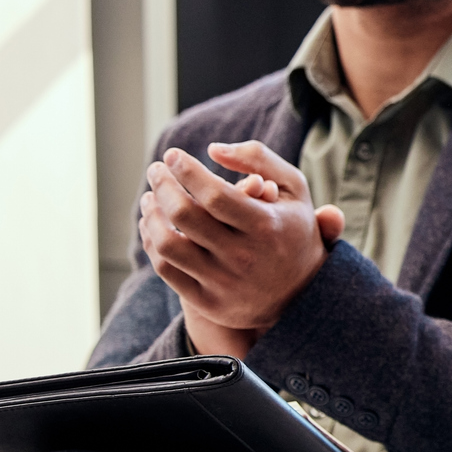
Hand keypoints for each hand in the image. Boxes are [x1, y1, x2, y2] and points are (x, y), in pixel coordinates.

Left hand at [139, 141, 343, 343]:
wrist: (301, 293)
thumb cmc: (290, 230)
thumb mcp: (294, 190)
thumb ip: (260, 159)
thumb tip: (213, 149)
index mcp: (268, 226)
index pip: (215, 194)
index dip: (187, 170)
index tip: (173, 156)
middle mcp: (245, 257)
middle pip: (185, 215)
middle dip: (162, 185)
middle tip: (157, 170)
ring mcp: (225, 282)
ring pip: (168, 244)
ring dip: (151, 214)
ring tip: (151, 197)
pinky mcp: (208, 302)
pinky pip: (166, 269)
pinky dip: (152, 241)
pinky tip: (152, 224)